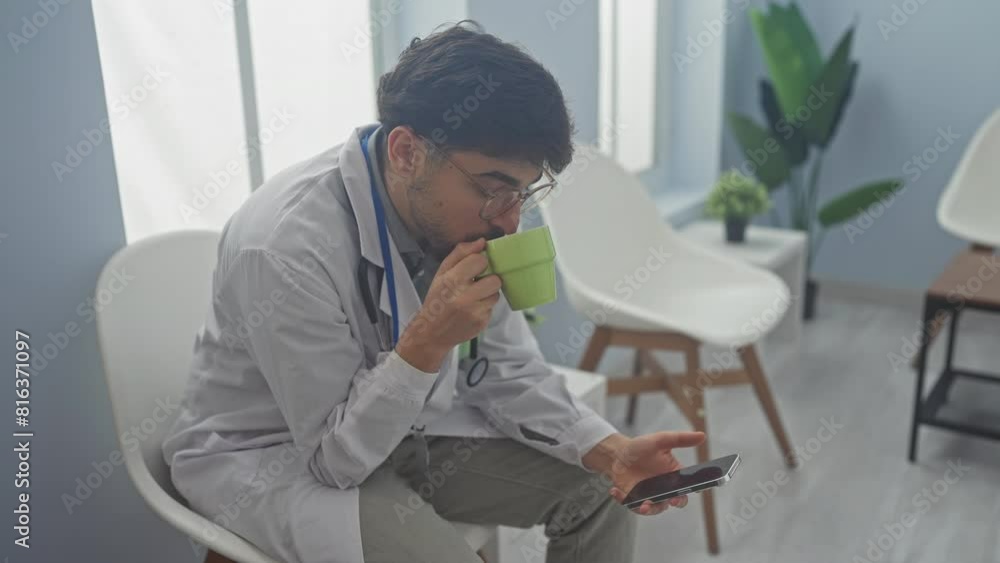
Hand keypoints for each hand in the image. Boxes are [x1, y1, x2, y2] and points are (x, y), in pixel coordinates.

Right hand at [396, 239, 501, 371]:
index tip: (473, 267)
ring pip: (496, 294)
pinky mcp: (482, 323)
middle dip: (488, 279)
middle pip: (495, 279)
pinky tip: (472, 308)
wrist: (431, 332)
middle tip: (477, 282)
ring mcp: (475, 312)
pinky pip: (492, 308)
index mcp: (452, 281)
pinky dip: (485, 306)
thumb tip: (482, 241)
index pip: (480, 260)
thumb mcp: (441, 272)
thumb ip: (461, 253)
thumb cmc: (437, 298)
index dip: (479, 262)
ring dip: (488, 293)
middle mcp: (464, 297)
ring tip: (474, 296)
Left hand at [587, 431, 704, 515]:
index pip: (687, 487)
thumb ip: (680, 439)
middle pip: (674, 501)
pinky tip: (615, 490)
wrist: (618, 454)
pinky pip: (633, 505)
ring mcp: (650, 496)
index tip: (695, 490)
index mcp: (674, 476)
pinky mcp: (635, 500)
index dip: (692, 490)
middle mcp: (664, 489)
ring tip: (642, 505)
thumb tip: (702, 436)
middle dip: (673, 502)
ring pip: (654, 508)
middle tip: (670, 500)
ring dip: (649, 509)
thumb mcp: (660, 440)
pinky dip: (624, 500)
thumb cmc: (641, 447)